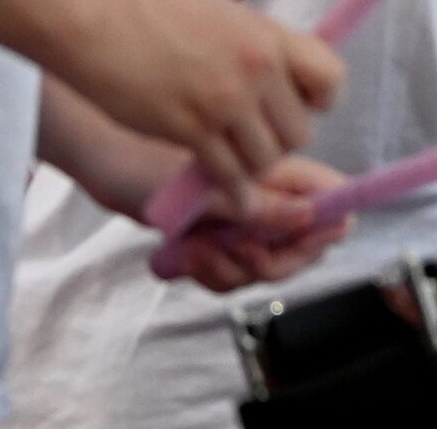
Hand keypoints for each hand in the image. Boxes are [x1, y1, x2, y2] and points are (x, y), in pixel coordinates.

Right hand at [83, 0, 344, 195]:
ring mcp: (225, 101)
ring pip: (267, 160)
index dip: (318, 100)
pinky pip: (231, 177)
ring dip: (253, 166)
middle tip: (253, 137)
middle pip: (299, 132)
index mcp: (268, 36)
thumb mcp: (225, 16)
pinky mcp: (192, 131)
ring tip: (233, 158)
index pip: (331, 79)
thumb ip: (260, 48)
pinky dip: (232, 190)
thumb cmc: (156, 15)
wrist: (100, 23)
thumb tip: (287, 77)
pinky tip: (227, 191)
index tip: (299, 105)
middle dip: (279, 140)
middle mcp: (256, 68)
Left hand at [165, 155, 350, 292]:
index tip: (293, 246)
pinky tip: (184, 256)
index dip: (319, 234)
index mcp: (279, 172)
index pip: (329, 206)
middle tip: (233, 249)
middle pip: (298, 249)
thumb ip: (265, 205)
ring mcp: (243, 220)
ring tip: (196, 250)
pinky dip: (209, 273)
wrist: (107, 165)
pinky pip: (231, 274)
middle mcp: (269, 197)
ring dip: (229, 270)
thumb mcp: (210, 189)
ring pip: (262, 266)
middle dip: (264, 261)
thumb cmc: (150, 163)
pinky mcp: (218, 239)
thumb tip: (315, 216)